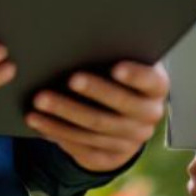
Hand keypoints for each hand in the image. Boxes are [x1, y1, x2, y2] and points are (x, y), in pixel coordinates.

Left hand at [24, 61, 168, 171]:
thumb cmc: (115, 73)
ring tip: (39, 101)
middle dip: (93, 92)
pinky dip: (58, 134)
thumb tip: (80, 38)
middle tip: (69, 79)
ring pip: (95, 129)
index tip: (116, 68)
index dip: (136, 76)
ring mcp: (130, 140)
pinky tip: (39, 122)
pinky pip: (82, 147)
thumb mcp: (123, 60)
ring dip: (64, 115)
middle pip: (119, 107)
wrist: (122, 115)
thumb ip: (112, 51)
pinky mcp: (109, 157)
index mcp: (156, 87)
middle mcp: (149, 116)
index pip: (151, 82)